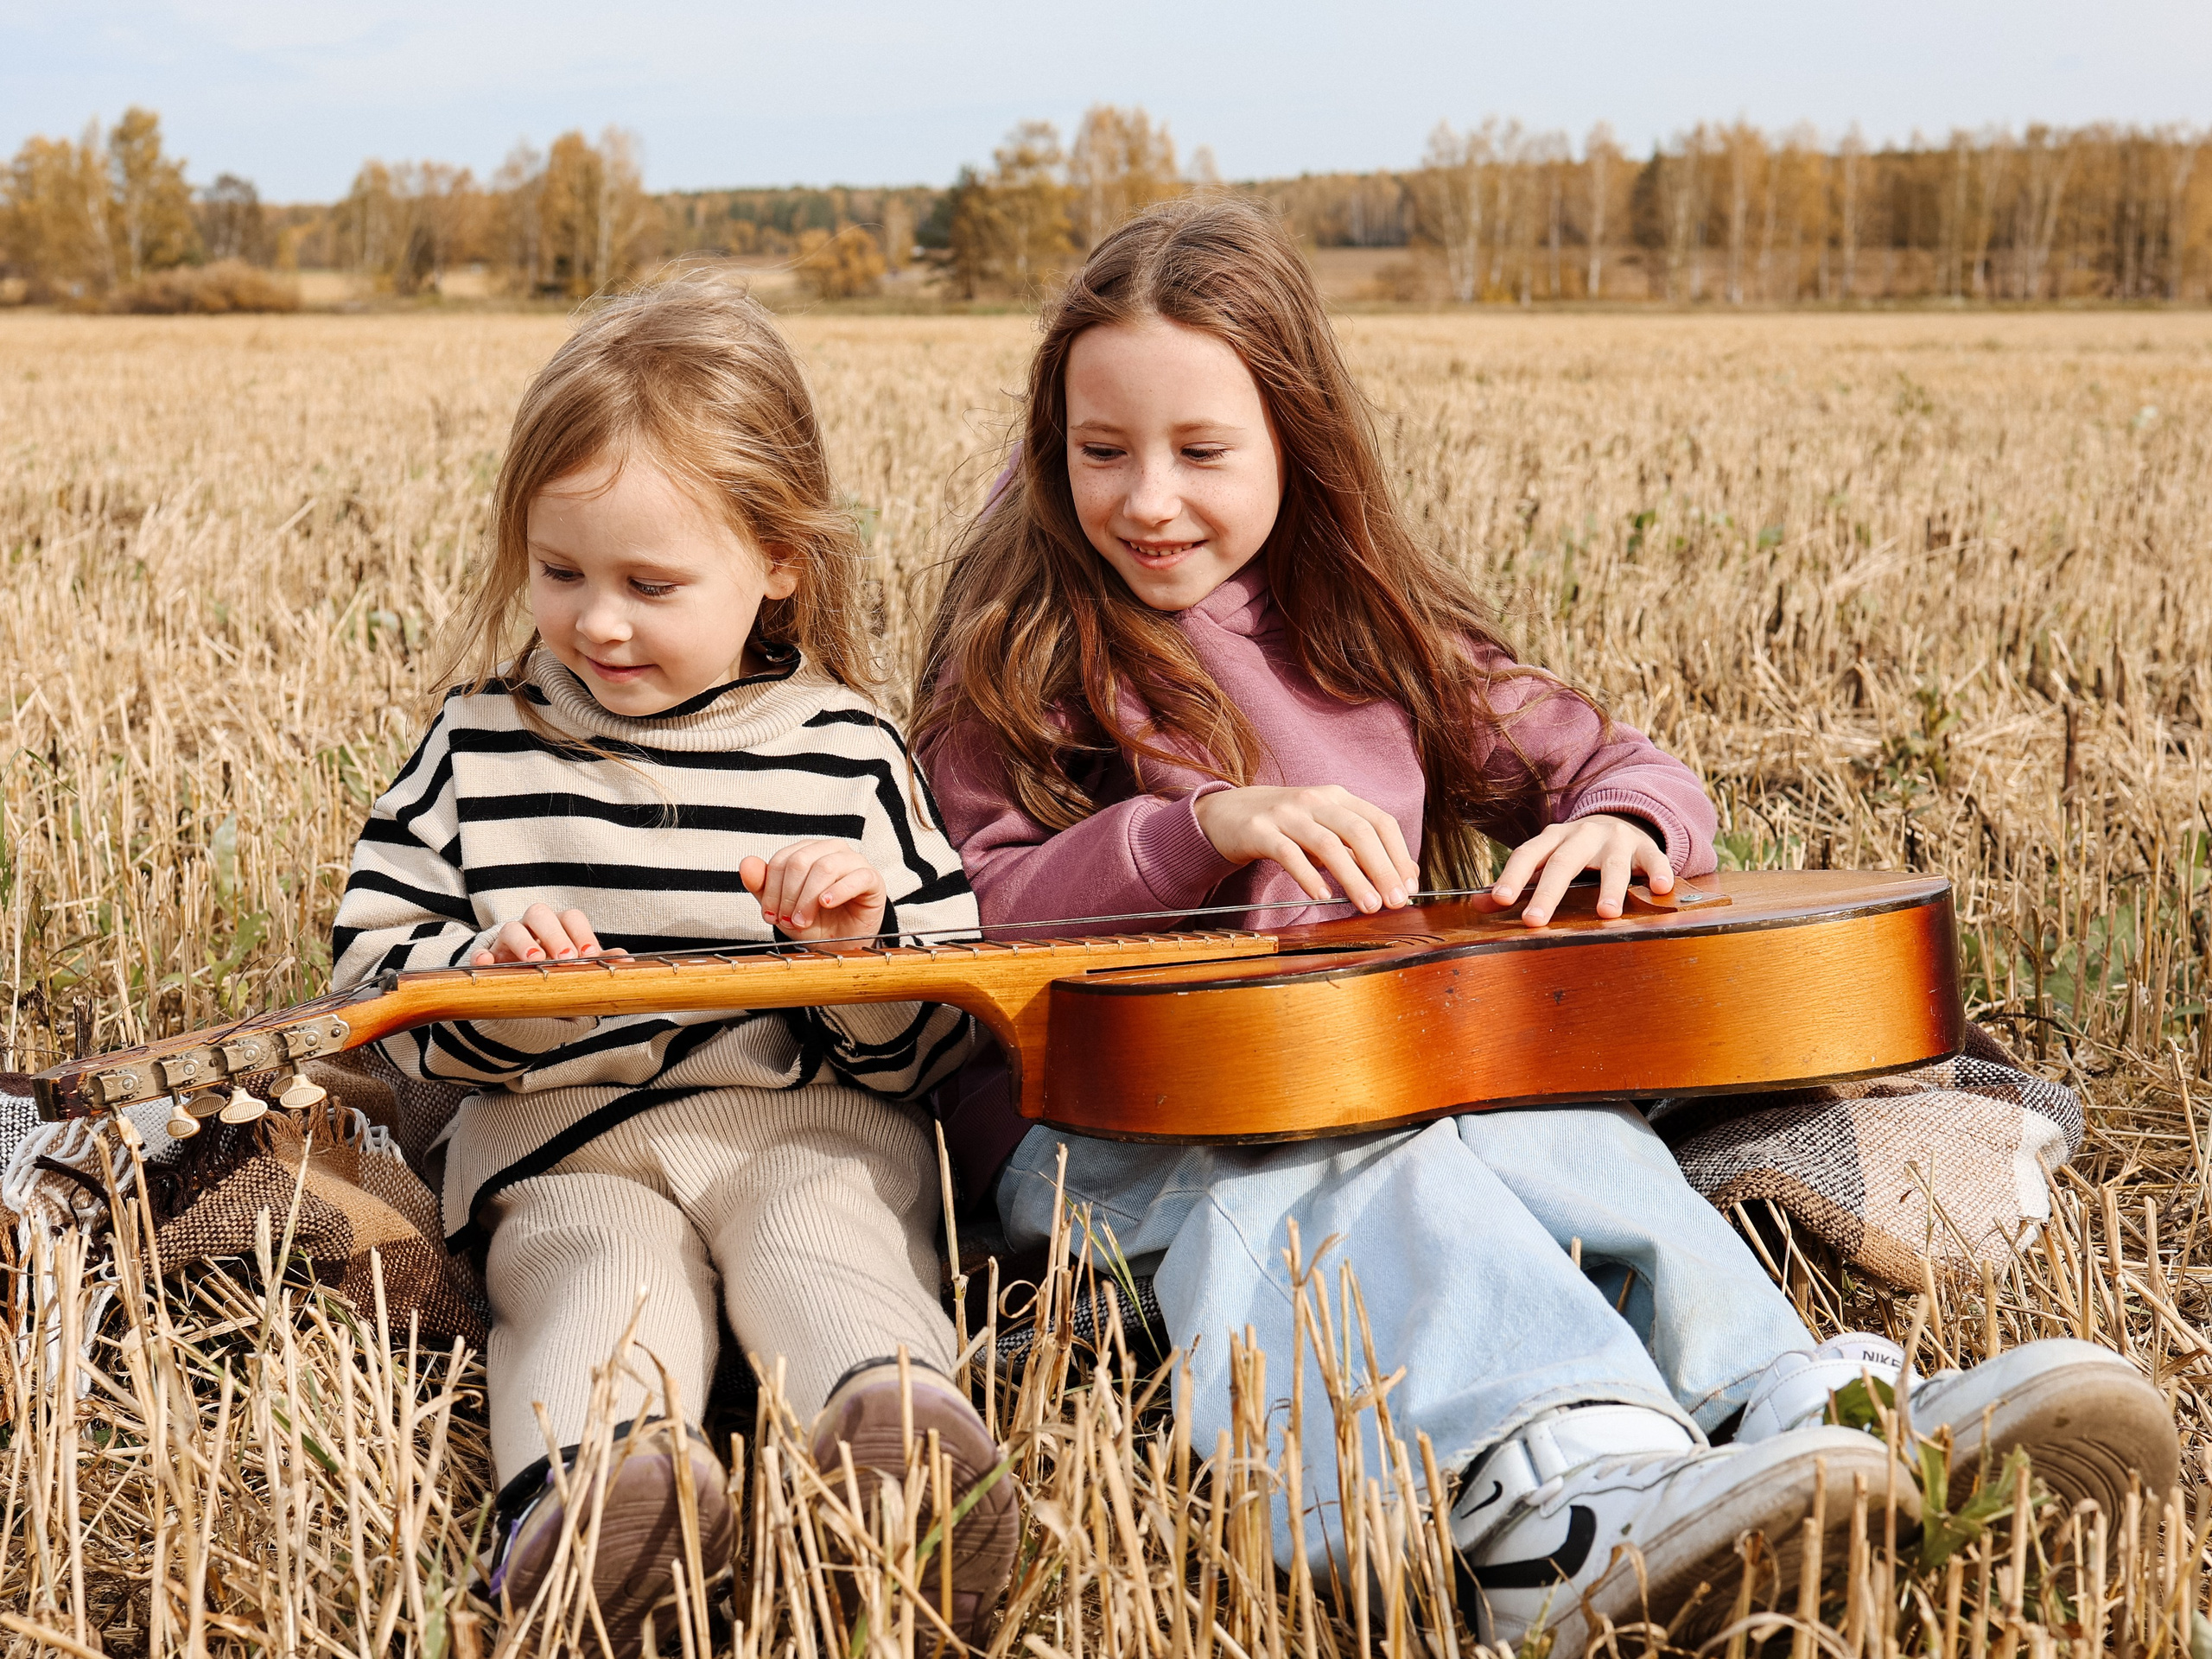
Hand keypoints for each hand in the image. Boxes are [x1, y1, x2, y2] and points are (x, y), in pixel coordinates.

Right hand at [472, 903, 630, 964]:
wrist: (523, 990)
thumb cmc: (557, 971)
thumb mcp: (578, 968)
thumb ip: (599, 962)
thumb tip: (624, 959)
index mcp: (560, 927)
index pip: (571, 918)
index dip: (582, 933)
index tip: (589, 955)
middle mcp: (533, 927)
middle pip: (540, 913)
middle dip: (554, 934)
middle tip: (565, 958)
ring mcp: (508, 941)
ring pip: (511, 927)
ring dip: (524, 942)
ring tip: (535, 962)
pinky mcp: (488, 957)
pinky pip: (480, 952)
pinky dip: (482, 957)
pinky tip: (488, 966)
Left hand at [740, 840, 887, 942]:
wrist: (843, 942)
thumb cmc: (816, 922)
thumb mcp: (783, 908)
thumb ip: (762, 886)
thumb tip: (746, 864)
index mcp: (808, 852)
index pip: (782, 859)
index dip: (771, 889)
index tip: (769, 915)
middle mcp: (830, 850)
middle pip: (801, 861)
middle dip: (788, 895)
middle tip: (788, 921)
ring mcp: (853, 861)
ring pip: (825, 867)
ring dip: (808, 898)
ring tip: (803, 921)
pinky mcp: (871, 878)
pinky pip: (855, 878)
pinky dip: (837, 891)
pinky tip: (826, 904)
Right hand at [1192, 785, 1418, 913]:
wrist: (1225, 813)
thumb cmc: (1284, 826)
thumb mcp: (1323, 829)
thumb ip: (1356, 848)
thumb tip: (1399, 876)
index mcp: (1338, 798)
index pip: (1380, 821)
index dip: (1399, 854)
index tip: (1408, 887)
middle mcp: (1316, 800)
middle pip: (1359, 831)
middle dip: (1383, 868)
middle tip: (1394, 902)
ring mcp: (1286, 813)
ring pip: (1328, 844)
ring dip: (1353, 877)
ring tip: (1369, 906)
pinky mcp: (1259, 830)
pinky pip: (1288, 853)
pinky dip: (1309, 876)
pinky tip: (1322, 897)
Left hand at [1479, 814, 1673, 926]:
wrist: (1621, 818)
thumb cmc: (1575, 849)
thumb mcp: (1546, 858)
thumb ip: (1517, 881)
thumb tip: (1478, 904)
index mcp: (1552, 838)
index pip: (1527, 854)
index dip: (1512, 876)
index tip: (1500, 900)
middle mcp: (1582, 835)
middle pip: (1563, 863)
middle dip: (1548, 893)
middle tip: (1534, 921)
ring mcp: (1615, 840)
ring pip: (1611, 864)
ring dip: (1609, 888)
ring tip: (1606, 914)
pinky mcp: (1645, 846)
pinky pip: (1654, 858)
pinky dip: (1659, 872)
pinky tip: (1661, 888)